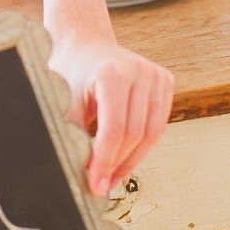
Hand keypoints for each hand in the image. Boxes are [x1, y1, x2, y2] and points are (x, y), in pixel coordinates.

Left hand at [49, 34, 173, 195]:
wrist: (87, 44)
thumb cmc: (72, 72)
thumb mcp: (64, 99)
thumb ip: (71, 133)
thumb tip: (74, 172)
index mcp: (112, 74)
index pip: (114, 129)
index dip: (104, 161)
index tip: (95, 185)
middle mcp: (139, 71)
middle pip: (134, 134)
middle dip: (116, 164)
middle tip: (100, 184)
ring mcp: (155, 75)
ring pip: (151, 134)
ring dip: (131, 160)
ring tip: (112, 176)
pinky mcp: (165, 81)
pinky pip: (158, 125)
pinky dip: (142, 145)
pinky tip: (124, 156)